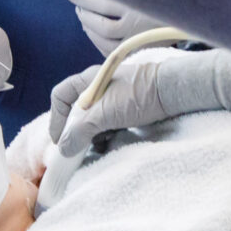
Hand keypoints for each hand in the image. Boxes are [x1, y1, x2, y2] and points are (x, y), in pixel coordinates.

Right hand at [45, 50, 225, 159]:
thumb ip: (80, 131)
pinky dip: (104, 136)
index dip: (56, 118)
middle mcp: (98, 88)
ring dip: (90, 136)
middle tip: (75, 149)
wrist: (174, 93)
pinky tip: (109, 145)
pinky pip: (107, 124)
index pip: (61, 96)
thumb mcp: (104, 114)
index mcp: (89, 81)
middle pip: (76, 111)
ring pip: (92, 120)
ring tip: (95, 148)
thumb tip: (64, 149)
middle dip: (74, 131)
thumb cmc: (139, 96)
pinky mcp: (127, 110)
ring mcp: (113, 99)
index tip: (59, 140)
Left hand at [66, 0, 163, 53]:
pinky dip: (98, 43)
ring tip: (83, 17)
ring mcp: (139, 41)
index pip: (101, 3)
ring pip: (104, 41)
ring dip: (88, 29)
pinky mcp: (141, 51)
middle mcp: (138, 26)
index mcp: (138, 5)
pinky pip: (112, 52)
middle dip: (84, 14)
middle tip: (78, 5)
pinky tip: (94, 33)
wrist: (191, 11)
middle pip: (100, 25)